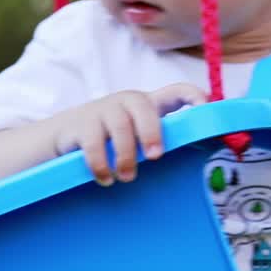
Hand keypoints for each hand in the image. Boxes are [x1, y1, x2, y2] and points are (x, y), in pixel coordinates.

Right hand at [49, 84, 206, 184]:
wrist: (64, 134)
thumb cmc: (110, 137)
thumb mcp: (136, 135)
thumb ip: (160, 141)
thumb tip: (200, 156)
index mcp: (147, 104)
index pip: (175, 92)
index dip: (193, 97)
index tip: (206, 109)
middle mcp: (126, 102)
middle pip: (143, 108)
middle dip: (151, 131)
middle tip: (155, 156)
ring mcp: (102, 110)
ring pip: (119, 127)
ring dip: (125, 156)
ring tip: (126, 177)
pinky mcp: (81, 123)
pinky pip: (93, 143)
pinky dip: (101, 165)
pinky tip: (105, 178)